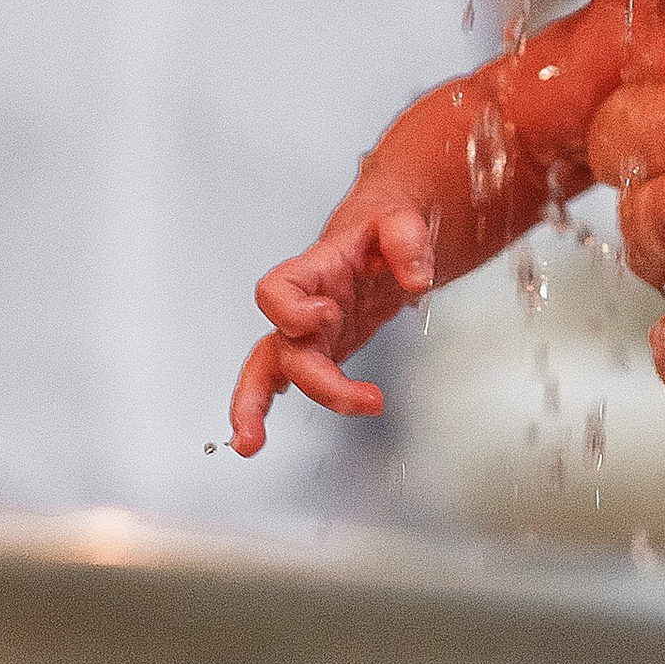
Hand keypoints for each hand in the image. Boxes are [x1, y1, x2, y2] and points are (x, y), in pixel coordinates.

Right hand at [230, 195, 435, 452]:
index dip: (292, 308)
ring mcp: (311, 332)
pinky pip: (298, 380)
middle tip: (301, 410)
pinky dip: (274, 406)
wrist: (384, 236)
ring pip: (270, 370)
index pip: (279, 288)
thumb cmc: (382, 227)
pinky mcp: (325, 350)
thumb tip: (417, 279)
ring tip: (248, 443)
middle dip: (276, 385)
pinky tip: (257, 435)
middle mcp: (303, 304)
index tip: (327, 315)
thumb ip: (408, 242)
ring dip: (254, 406)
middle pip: (275, 345)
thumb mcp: (402, 220)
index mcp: (315, 270)